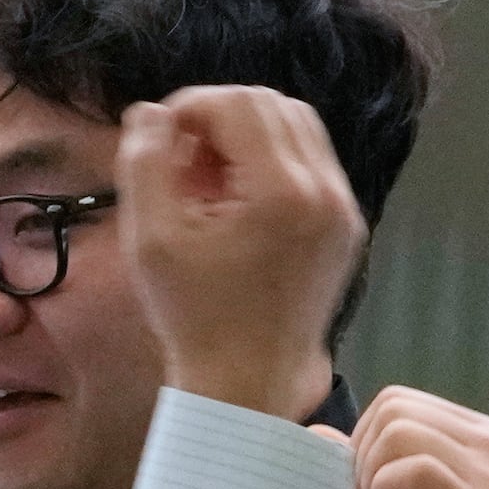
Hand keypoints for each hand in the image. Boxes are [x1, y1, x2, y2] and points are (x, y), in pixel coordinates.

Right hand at [115, 84, 366, 418]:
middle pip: (273, 105)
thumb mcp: (150, 238)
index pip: (238, 103)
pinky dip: (271, 164)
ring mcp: (342, 211)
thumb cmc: (193, 318)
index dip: (189, 108)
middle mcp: (326, 193)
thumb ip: (144, 162)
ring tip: (206, 181)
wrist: (246, 385)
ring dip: (245, 137)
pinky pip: (311, 165)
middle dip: (218, 117)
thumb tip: (150, 113)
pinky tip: (234, 204)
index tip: (159, 141)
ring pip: (297, 129)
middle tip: (180, 160)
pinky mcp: (344, 229)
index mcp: (283, 193)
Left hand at [345, 386, 488, 488]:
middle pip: (394, 408)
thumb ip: (366, 471)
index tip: (371, 488)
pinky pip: (410, 470)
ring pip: (398, 431)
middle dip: (364, 454)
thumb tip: (318, 435)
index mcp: (474, 436)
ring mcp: (485, 469)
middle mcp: (486, 442)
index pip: (400, 402)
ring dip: (373, 476)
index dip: (367, 440)